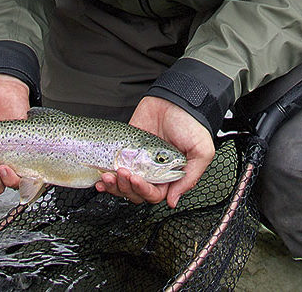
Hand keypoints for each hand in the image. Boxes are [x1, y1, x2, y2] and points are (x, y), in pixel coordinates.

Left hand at [96, 96, 214, 207]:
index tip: (137, 179)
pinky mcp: (126, 148)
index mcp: (169, 176)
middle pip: (135, 192)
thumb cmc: (191, 124)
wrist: (175, 99)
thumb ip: (189, 178)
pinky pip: (114, 167)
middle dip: (125, 187)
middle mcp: (152, 171)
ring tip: (108, 175)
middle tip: (122, 173)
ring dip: (114, 185)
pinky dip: (106, 175)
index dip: (143, 191)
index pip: (153, 195)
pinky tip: (101, 176)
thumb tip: (173, 202)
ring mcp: (138, 160)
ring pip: (122, 184)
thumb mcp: (201, 152)